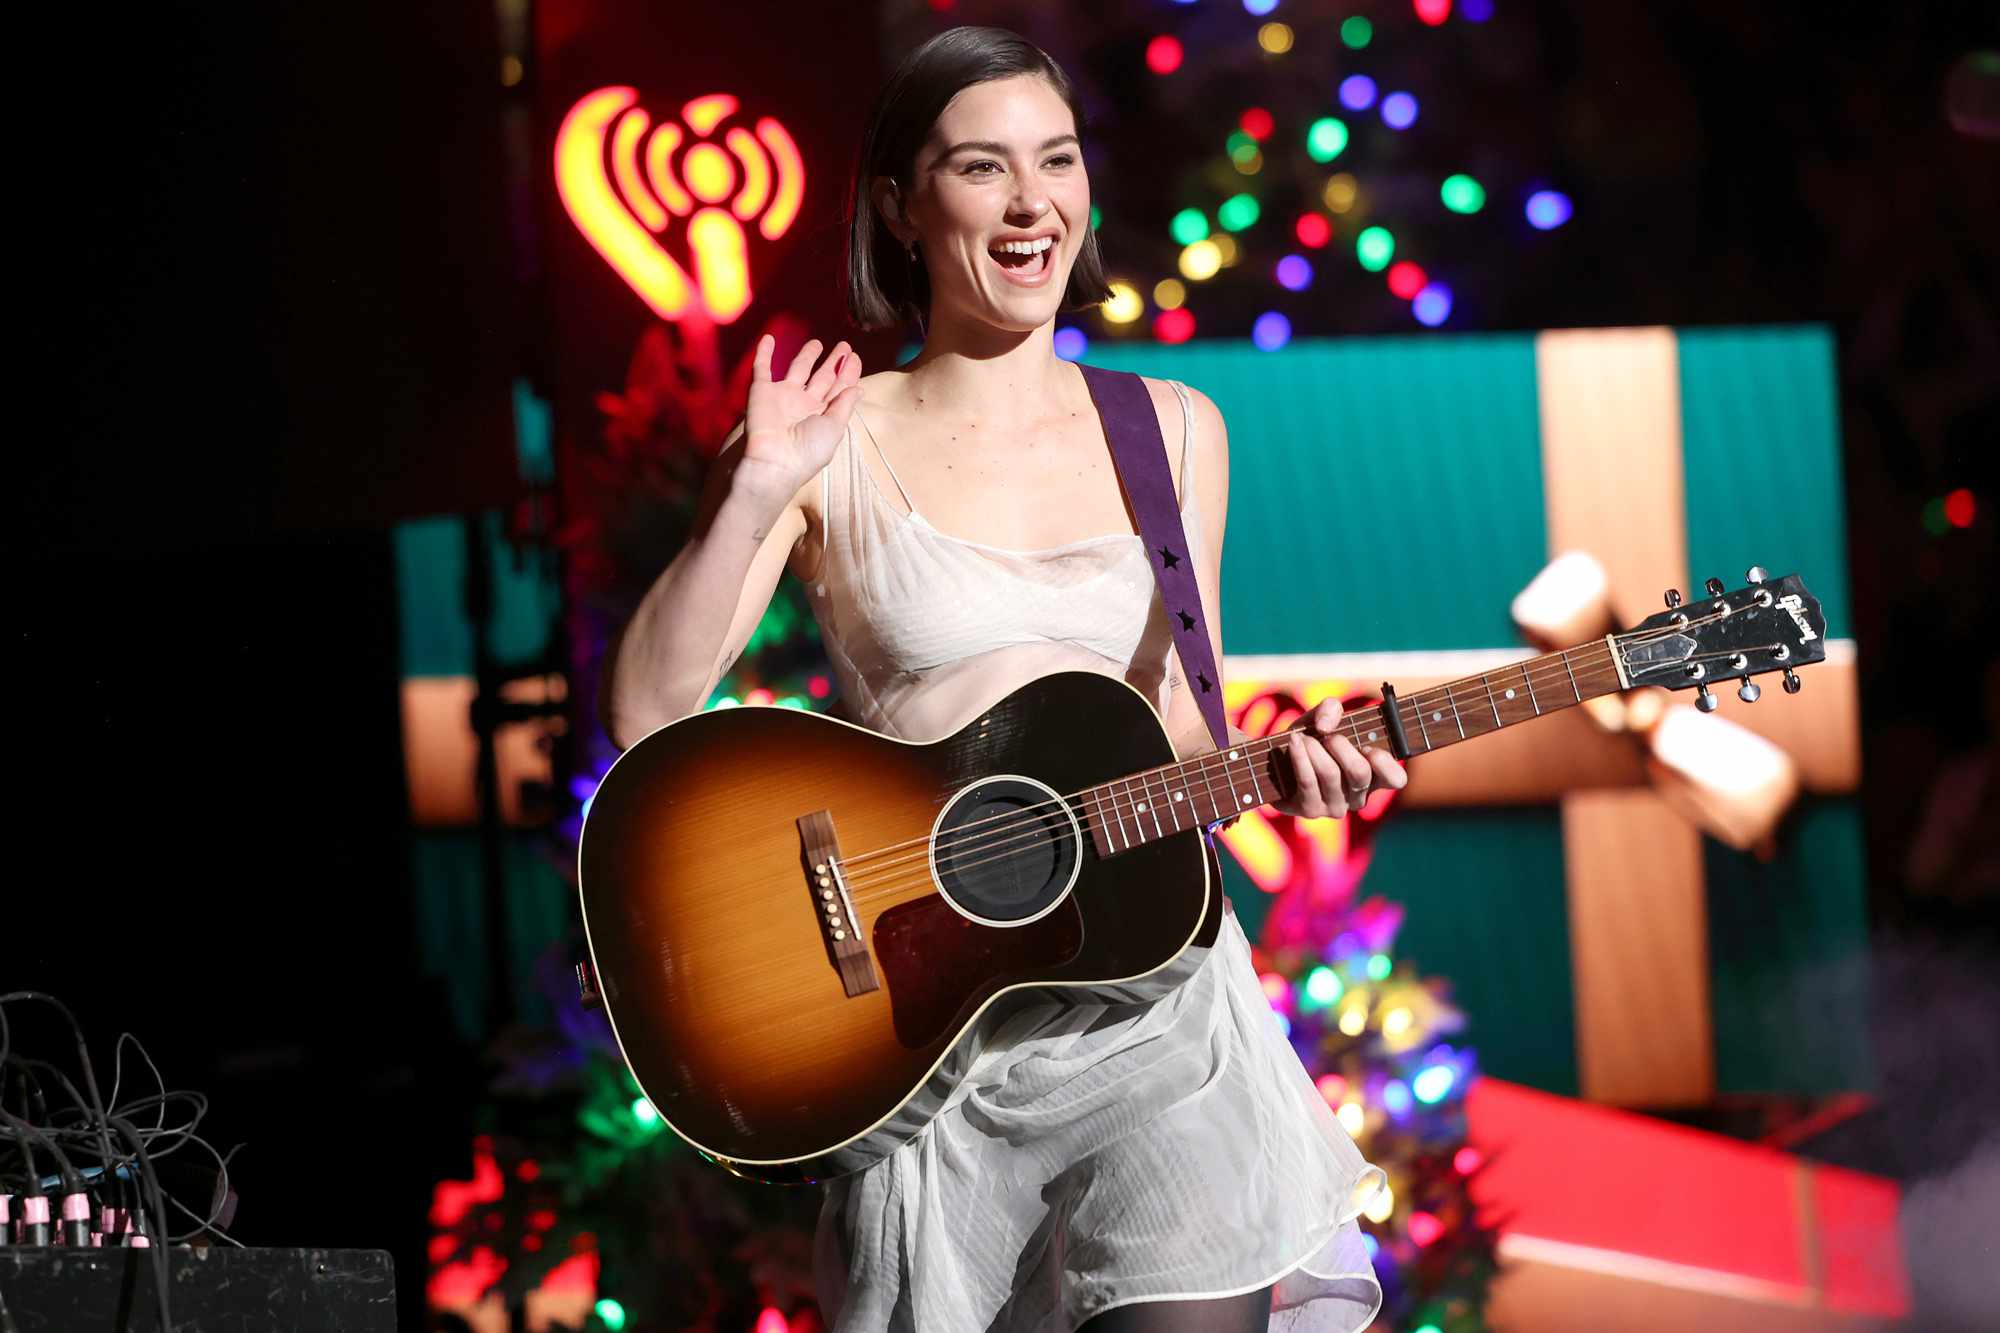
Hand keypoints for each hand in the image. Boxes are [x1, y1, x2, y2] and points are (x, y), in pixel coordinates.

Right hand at [737, 335, 863, 502]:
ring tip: (816, 342)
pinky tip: (769, 337)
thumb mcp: (834, 428)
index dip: (849, 373)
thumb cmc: (808, 450)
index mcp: (823, 414)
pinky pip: (762, 368)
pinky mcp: (761, 391)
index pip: (840, 389)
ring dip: (807, 355)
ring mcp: (783, 396)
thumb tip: (858, 388)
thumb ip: (844, 405)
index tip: (856, 357)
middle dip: (834, 362)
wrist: (773, 460)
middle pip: (823, 377)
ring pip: (797, 369)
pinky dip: (764, 353)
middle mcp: (805, 403)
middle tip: (845, 346)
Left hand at [1273, 697, 1407, 819]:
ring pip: (1330, 774)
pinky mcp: (1310, 809)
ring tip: (1301, 737)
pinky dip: (1299, 757)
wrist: (1278, 761)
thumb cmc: (1311, 738)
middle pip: (1360, 773)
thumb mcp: (1323, 718)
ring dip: (1314, 748)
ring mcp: (1335, 806)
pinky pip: (1307, 781)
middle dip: (1341, 746)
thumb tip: (1325, 726)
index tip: (1368, 747)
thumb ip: (1331, 709)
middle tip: (1327, 735)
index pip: (1396, 779)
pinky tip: (1293, 742)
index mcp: (1374, 776)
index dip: (1385, 763)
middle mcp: (1358, 796)